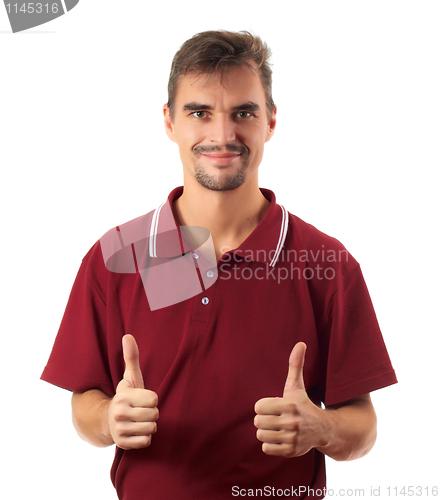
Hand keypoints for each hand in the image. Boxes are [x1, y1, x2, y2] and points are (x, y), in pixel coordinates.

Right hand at [108, 334, 158, 449]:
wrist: (108, 420)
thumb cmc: (126, 396)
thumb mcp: (130, 377)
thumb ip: (131, 357)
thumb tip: (128, 335)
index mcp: (123, 397)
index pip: (154, 399)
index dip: (152, 399)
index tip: (142, 398)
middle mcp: (119, 413)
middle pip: (154, 414)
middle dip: (152, 412)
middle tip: (141, 410)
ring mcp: (120, 430)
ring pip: (152, 428)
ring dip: (149, 425)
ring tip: (139, 420)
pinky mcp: (123, 444)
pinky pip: (146, 441)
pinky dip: (144, 437)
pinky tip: (136, 431)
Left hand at [254, 342, 327, 457]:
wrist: (323, 429)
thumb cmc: (303, 404)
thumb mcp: (297, 386)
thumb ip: (296, 365)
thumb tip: (300, 343)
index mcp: (289, 405)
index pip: (258, 407)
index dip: (263, 406)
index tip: (273, 406)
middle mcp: (291, 423)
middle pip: (257, 422)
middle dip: (263, 420)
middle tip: (274, 418)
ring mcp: (292, 438)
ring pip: (261, 436)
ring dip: (266, 432)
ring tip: (277, 428)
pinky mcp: (291, 452)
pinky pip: (267, 449)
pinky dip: (271, 445)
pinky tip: (280, 438)